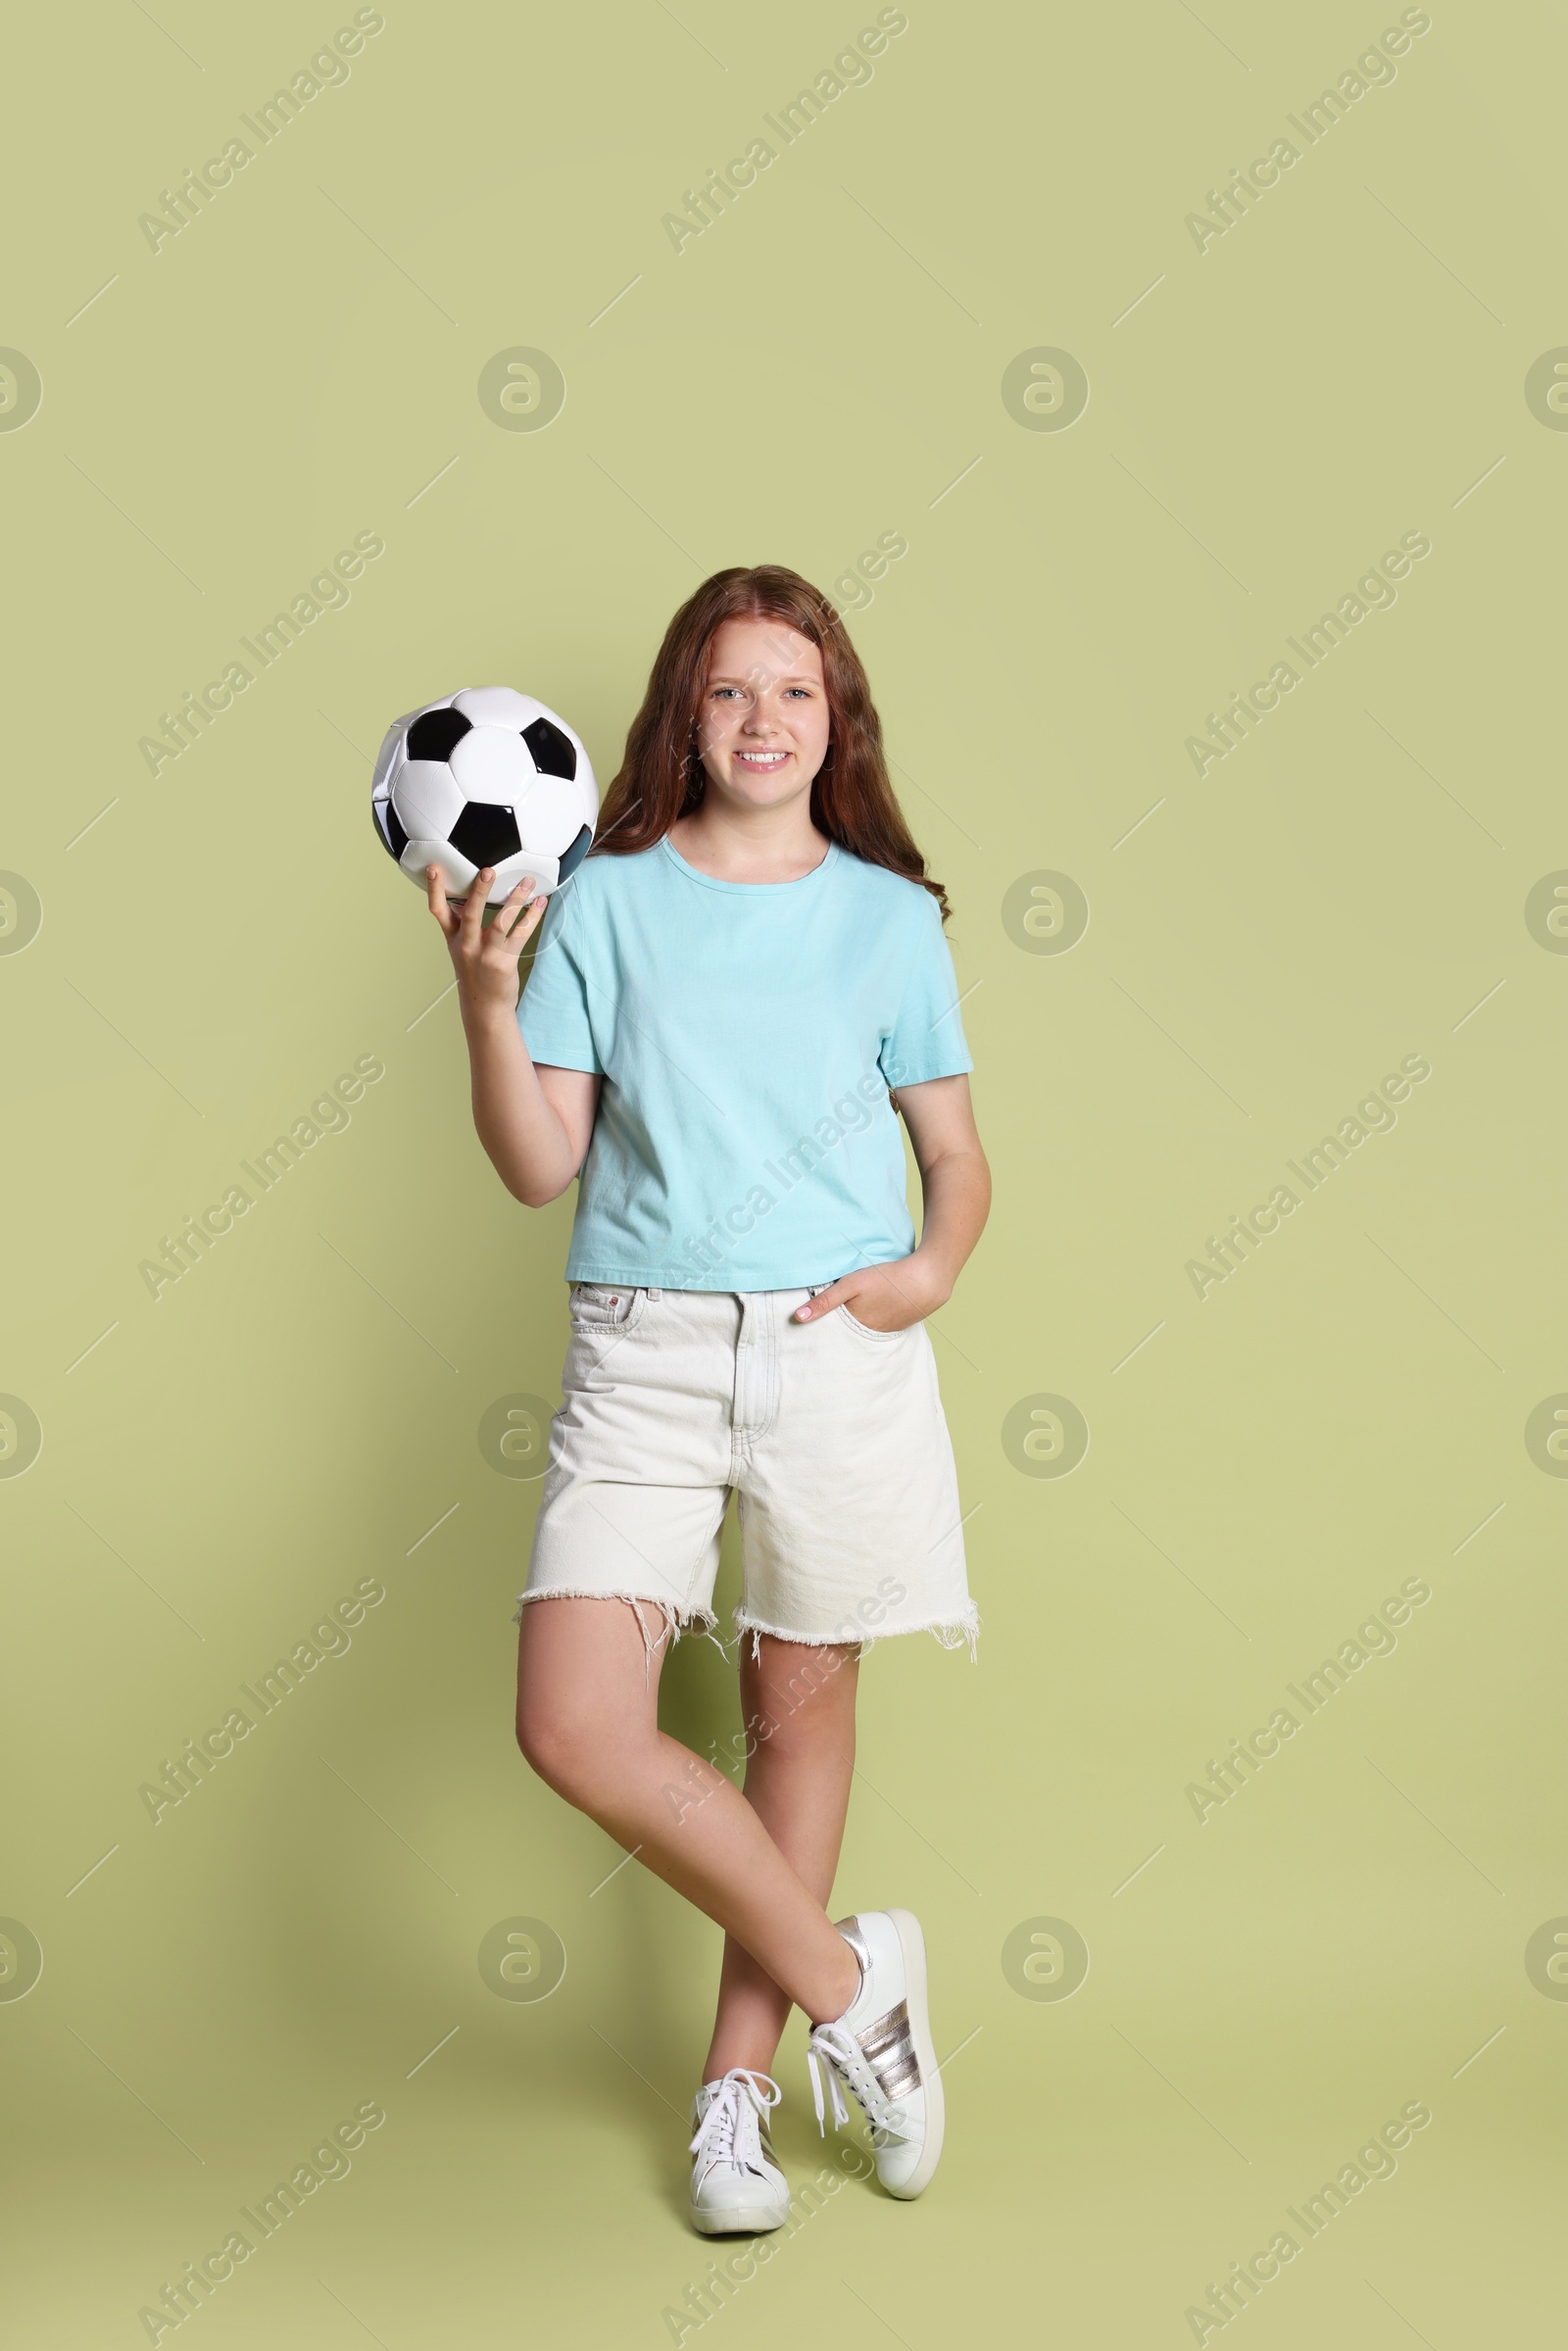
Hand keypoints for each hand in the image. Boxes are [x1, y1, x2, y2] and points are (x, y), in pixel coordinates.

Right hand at [427, 864, 545, 1018]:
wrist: (484, 1005)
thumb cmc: (474, 971)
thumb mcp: (460, 946)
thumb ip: (461, 922)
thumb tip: (470, 892)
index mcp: (453, 937)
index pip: (438, 911)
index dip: (434, 890)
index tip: (434, 869)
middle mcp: (467, 944)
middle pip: (471, 914)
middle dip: (479, 892)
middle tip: (487, 871)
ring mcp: (486, 953)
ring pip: (501, 923)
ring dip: (515, 900)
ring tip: (527, 881)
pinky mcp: (504, 961)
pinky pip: (520, 934)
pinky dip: (532, 917)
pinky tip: (540, 903)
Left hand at [793, 1253, 950, 1331]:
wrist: (926, 1280)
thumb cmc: (886, 1279)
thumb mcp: (851, 1285)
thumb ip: (825, 1301)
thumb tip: (798, 1317)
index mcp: (854, 1326)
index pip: (831, 1333)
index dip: (820, 1329)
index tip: (807, 1330)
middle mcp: (868, 1334)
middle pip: (846, 1335)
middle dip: (835, 1332)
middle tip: (823, 1326)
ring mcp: (884, 1331)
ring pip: (862, 1331)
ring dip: (854, 1326)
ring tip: (848, 1317)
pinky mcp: (897, 1325)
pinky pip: (878, 1327)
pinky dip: (872, 1322)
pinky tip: (872, 1311)